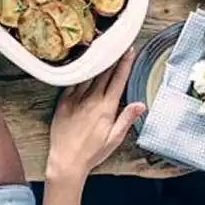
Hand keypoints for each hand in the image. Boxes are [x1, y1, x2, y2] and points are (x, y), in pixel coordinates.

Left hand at [45, 49, 145, 182]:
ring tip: (103, 49)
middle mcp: (91, 100)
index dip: (125, 64)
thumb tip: (141, 104)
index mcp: (106, 108)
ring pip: (89, 75)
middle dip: (113, 58)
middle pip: (105, 73)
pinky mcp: (63, 102)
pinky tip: (83, 64)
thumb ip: (127, 118)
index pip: (118, 80)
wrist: (66, 161)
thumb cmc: (92, 153)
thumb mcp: (114, 139)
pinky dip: (80, 71)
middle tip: (118, 44)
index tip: (129, 51)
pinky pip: (73, 81)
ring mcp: (76, 99)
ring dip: (97, 61)